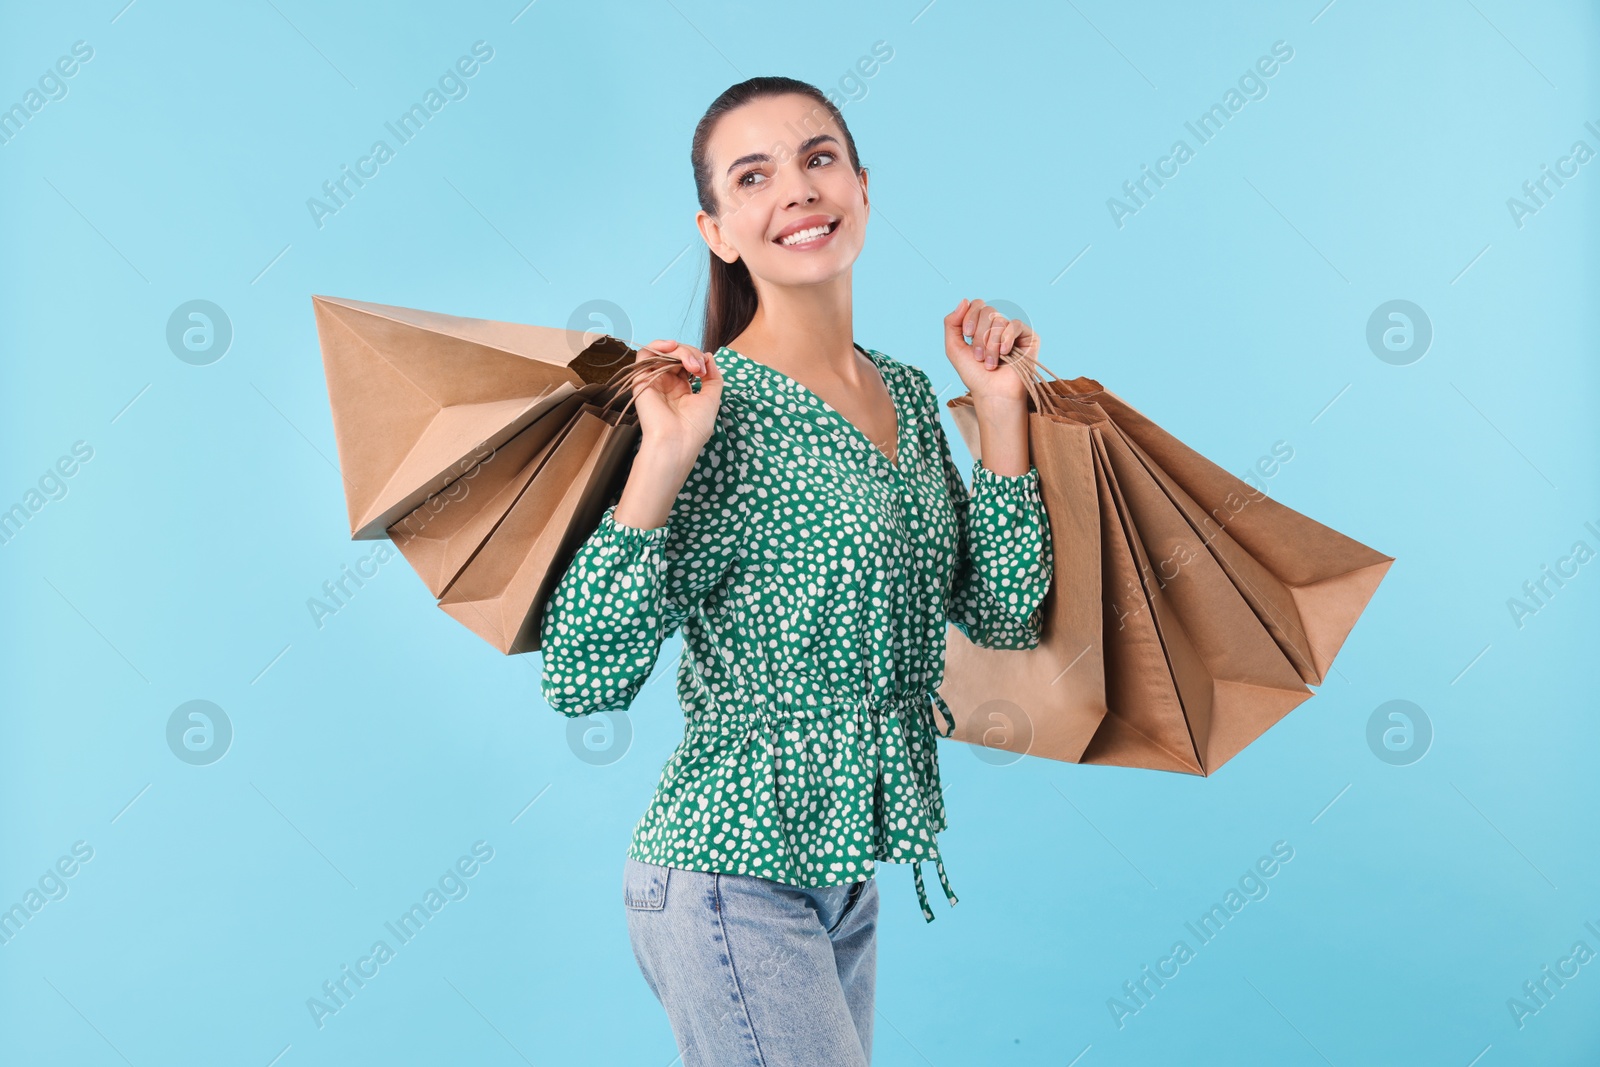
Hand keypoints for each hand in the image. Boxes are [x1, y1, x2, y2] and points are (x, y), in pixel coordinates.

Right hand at [629, 339, 723, 464]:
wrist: (676, 443)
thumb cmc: (694, 427)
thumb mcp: (712, 398)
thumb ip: (714, 376)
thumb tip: (709, 356)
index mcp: (681, 389)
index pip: (687, 362)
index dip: (698, 358)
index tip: (706, 370)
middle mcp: (667, 383)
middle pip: (677, 354)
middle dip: (692, 354)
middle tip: (698, 367)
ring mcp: (654, 380)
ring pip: (664, 351)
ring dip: (680, 350)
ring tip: (690, 363)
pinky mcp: (642, 379)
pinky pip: (645, 353)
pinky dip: (658, 345)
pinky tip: (671, 347)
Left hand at [942, 298, 1037, 403]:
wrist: (992, 393)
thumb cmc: (974, 374)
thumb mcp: (954, 348)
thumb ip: (951, 323)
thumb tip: (965, 300)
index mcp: (982, 326)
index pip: (977, 304)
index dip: (970, 316)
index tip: (966, 334)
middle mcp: (998, 326)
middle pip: (987, 310)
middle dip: (979, 335)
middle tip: (979, 356)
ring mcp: (1013, 331)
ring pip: (999, 320)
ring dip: (990, 344)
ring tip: (990, 363)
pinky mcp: (1029, 337)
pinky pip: (1015, 325)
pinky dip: (1006, 339)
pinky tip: (1004, 353)